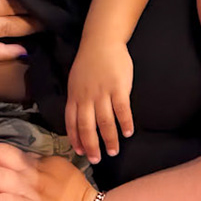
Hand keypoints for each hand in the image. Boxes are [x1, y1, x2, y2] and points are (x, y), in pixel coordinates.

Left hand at [65, 39, 133, 163]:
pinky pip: (122, 110)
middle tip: (96, 160)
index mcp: (74, 96)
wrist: (102, 40)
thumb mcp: (75, 81)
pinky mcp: (118, 87)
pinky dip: (125, 123)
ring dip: (109, 139)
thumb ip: (78, 99)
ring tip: (114, 151)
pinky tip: (128, 132)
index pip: (72, 123)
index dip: (76, 139)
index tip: (80, 152)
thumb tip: (79, 119)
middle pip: (87, 126)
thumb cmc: (89, 61)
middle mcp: (86, 97)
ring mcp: (102, 92)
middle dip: (91, 146)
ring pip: (105, 122)